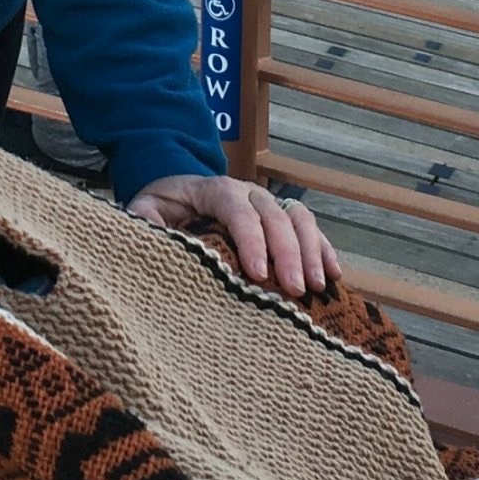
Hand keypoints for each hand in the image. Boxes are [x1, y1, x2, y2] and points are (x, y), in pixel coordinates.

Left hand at [127, 173, 339, 297]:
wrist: (178, 191)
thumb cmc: (162, 206)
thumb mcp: (144, 209)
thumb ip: (145, 221)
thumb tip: (152, 236)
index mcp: (213, 189)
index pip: (236, 209)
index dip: (251, 239)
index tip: (258, 274)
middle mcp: (246, 191)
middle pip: (273, 215)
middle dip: (287, 252)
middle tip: (295, 291)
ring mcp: (267, 203)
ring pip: (297, 217)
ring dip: (310, 250)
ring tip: (317, 287)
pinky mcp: (281, 218)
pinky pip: (309, 228)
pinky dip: (322, 249)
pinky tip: (334, 276)